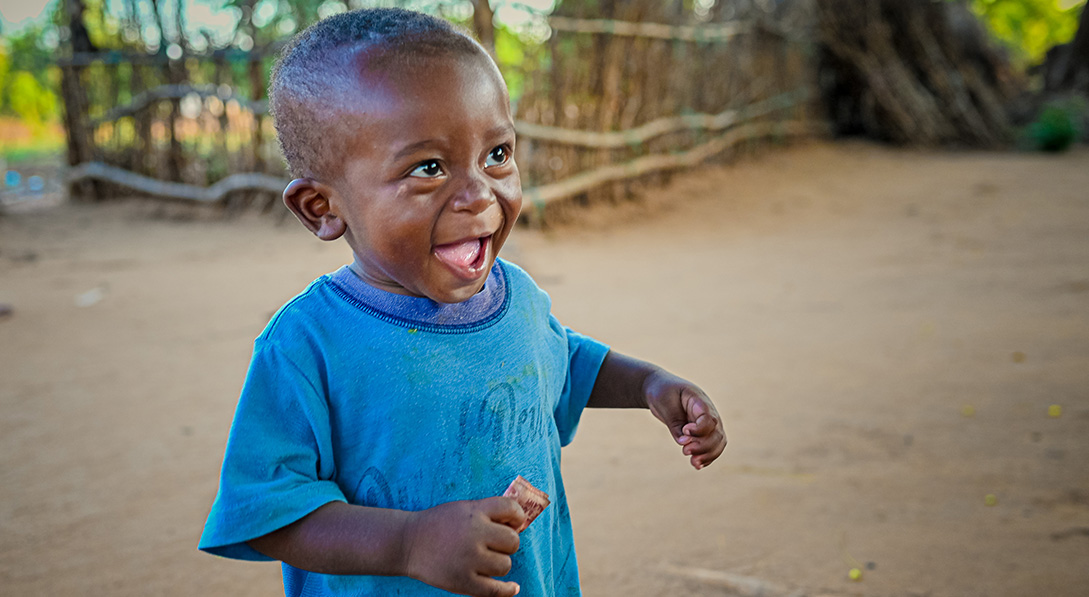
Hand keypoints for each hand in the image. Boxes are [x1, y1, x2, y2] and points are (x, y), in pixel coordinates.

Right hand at [402, 497, 526, 596]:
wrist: (408, 542)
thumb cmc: (439, 524)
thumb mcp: (463, 508)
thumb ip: (488, 513)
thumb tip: (518, 525)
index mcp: (475, 512)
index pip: (512, 509)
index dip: (517, 517)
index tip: (514, 523)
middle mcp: (475, 534)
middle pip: (513, 541)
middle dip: (507, 543)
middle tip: (494, 545)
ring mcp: (469, 559)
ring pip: (505, 565)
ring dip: (499, 563)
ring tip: (485, 560)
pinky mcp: (463, 582)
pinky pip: (495, 590)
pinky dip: (507, 590)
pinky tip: (513, 588)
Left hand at [643, 370, 726, 468]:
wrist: (660, 389)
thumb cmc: (662, 392)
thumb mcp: (665, 403)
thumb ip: (675, 423)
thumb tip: (684, 443)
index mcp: (700, 401)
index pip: (710, 419)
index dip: (700, 430)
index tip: (685, 431)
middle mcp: (708, 413)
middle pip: (717, 434)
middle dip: (703, 446)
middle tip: (685, 451)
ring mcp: (708, 423)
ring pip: (718, 443)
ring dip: (708, 455)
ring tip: (694, 463)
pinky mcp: (702, 432)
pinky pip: (711, 447)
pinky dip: (706, 457)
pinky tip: (696, 465)